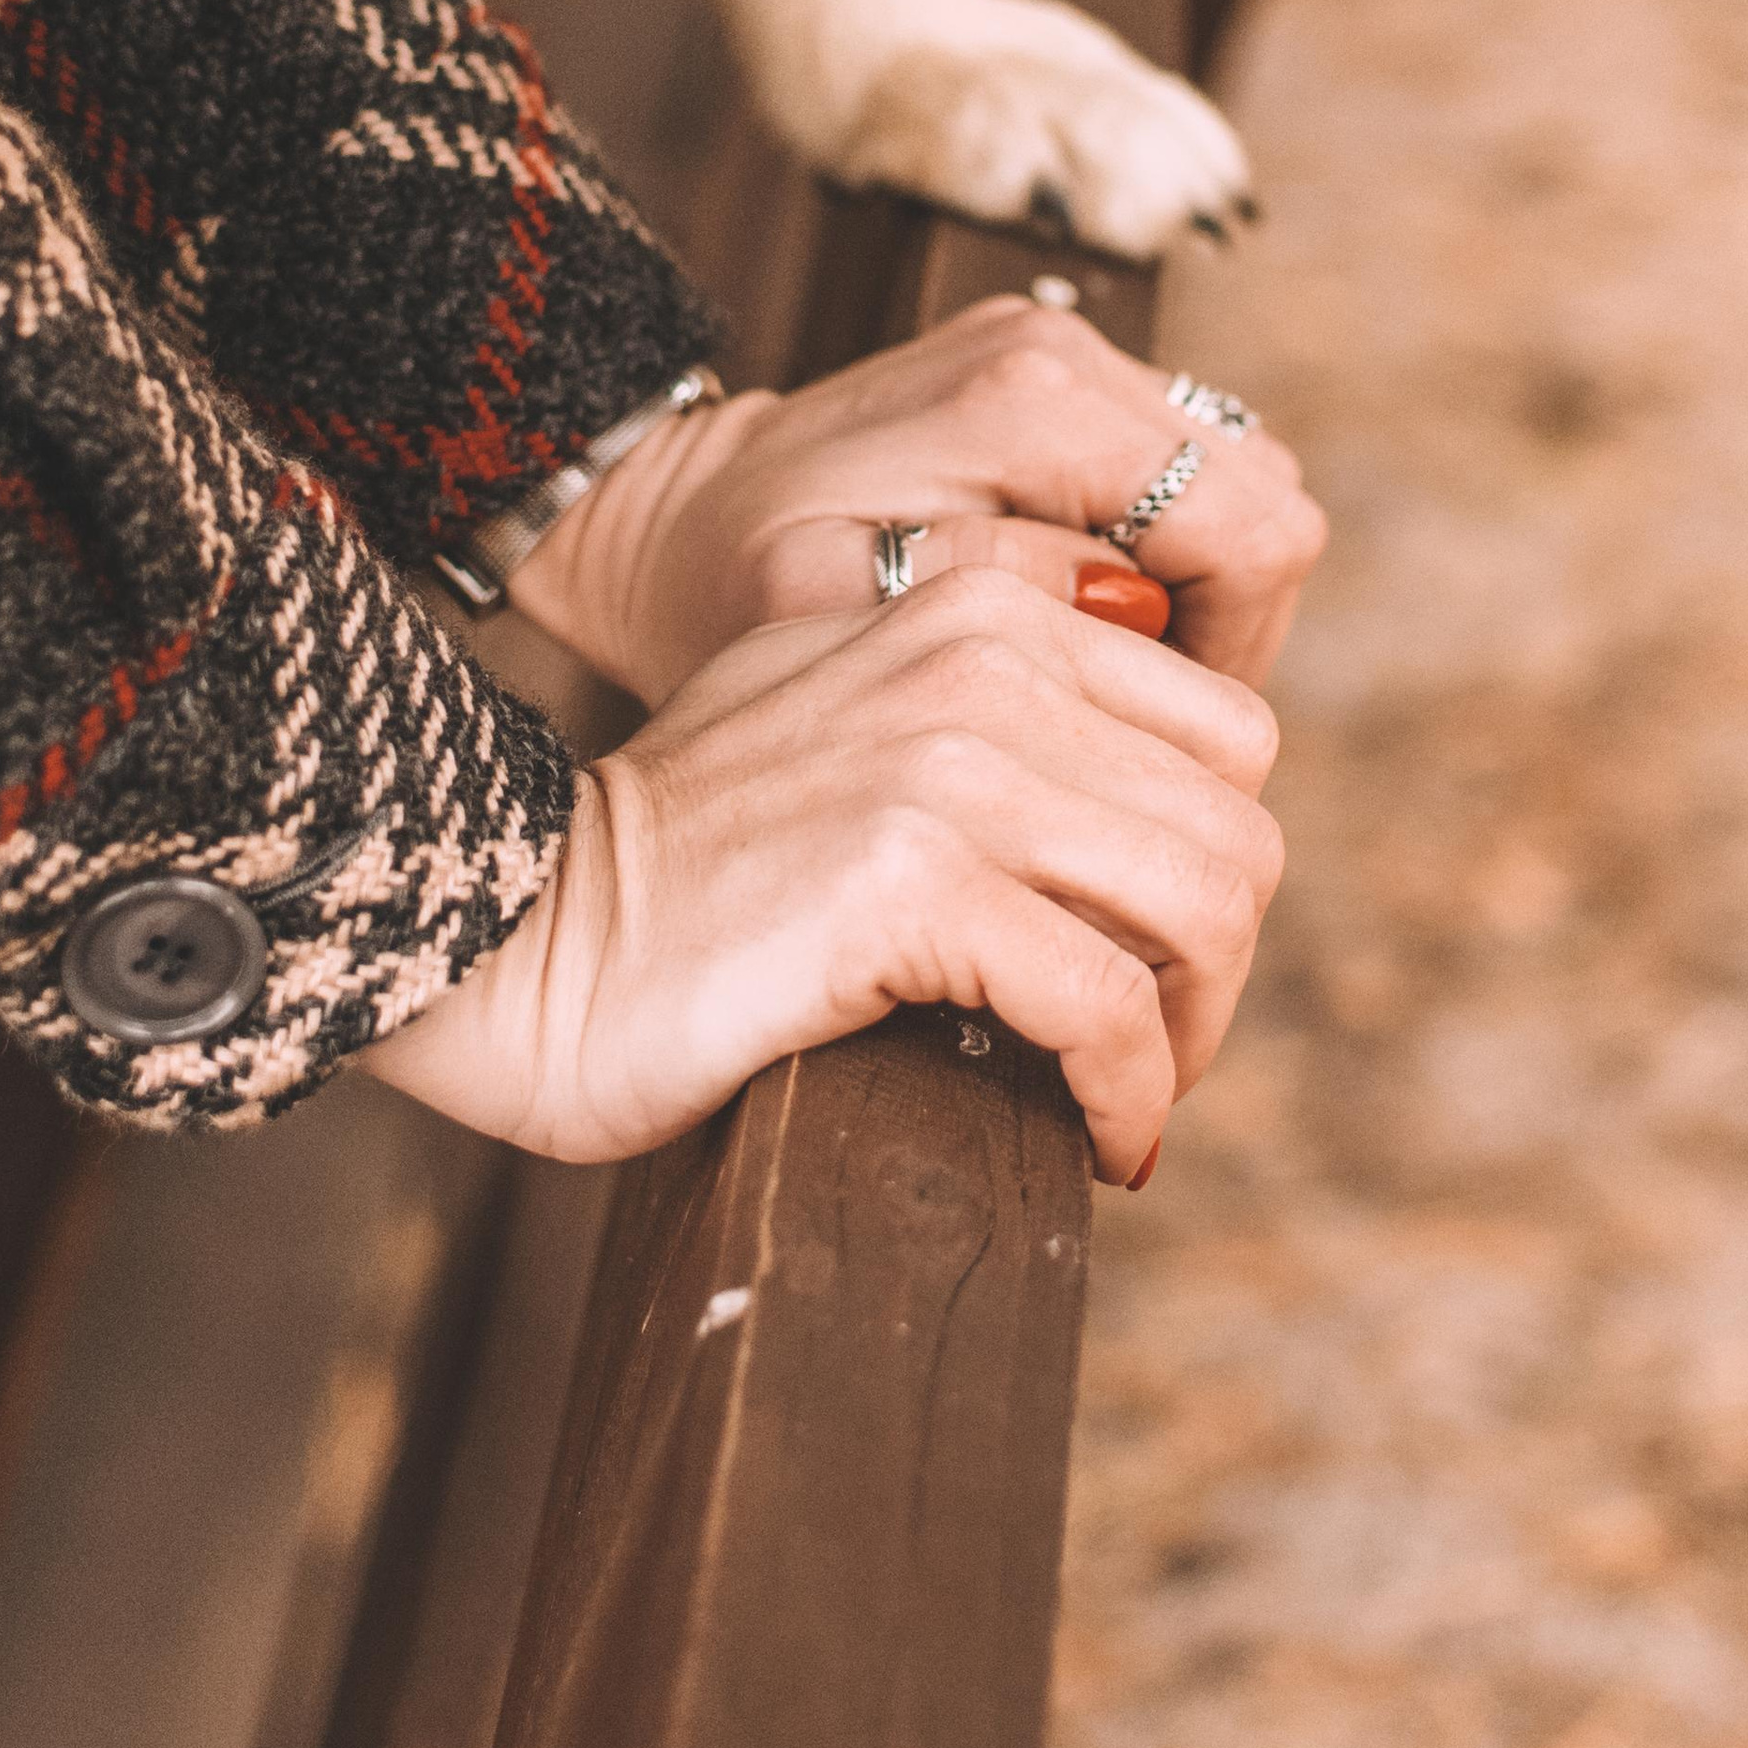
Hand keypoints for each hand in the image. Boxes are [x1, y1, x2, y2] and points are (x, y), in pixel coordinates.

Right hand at [359, 570, 1282, 1183]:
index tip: (1155, 963)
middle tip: (1145, 1054)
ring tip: (1121, 1098)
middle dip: (1216, 965)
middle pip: (1235, 821)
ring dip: (1190, 1034)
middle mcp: (978, 655)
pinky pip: (1108, 1005)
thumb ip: (974, 702)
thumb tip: (1130, 795)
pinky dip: (1129, 1095)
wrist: (512, 924)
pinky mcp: (909, 881)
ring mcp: (946, 761)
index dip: (1213, 862)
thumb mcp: (834, 703)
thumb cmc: (676, 857)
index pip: (1224, 729)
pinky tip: (1095, 1144)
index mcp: (976, 603)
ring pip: (1204, 903)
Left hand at [513, 295, 1324, 702]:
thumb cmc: (722, 584)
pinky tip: (1068, 628)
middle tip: (1121, 726)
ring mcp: (1061, 350)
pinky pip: (1174, 476)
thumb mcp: (824, 617)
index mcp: (1029, 400)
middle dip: (1224, 631)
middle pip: (1265, 503)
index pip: (1251, 530)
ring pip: (1235, 488)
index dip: (1235, 654)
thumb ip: (983, 598)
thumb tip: (1132, 603)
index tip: (1148, 746)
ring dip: (1195, 596)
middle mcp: (1064, 350)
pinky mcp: (1049, 374)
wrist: (657, 510)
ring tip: (1090, 682)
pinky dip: (1156, 558)